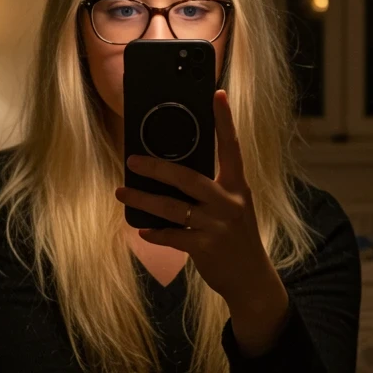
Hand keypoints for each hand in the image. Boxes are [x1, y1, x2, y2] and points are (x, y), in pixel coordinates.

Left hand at [114, 89, 276, 308]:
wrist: (251, 278)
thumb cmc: (236, 236)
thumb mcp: (232, 207)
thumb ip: (212, 189)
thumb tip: (173, 173)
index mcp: (237, 186)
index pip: (231, 146)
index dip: (225, 120)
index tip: (217, 94)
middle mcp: (230, 201)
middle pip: (188, 177)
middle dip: (156, 167)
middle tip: (132, 159)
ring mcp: (218, 225)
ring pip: (173, 207)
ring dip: (143, 198)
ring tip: (122, 191)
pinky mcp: (206, 247)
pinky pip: (173, 235)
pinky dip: (155, 232)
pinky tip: (142, 229)